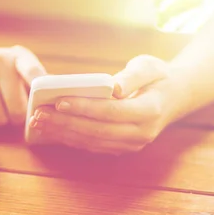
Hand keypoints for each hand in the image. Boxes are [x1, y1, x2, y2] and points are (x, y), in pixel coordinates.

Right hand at [0, 45, 46, 125]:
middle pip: (18, 109)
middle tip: (15, 111)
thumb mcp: (16, 67)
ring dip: (1, 120)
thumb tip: (60, 99)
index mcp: (16, 56)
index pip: (33, 72)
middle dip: (18, 116)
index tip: (48, 102)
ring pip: (1, 119)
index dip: (42, 89)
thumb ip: (35, 81)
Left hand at [28, 55, 183, 154]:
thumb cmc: (157, 76)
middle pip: (97, 130)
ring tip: (38, 122)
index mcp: (150, 110)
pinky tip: (51, 130)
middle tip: (38, 114)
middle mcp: (142, 133)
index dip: (84, 107)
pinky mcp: (122, 148)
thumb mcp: (149, 66)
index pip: (112, 111)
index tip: (59, 101)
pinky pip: (93, 146)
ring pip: (92, 141)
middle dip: (64, 122)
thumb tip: (114, 88)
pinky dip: (70, 139)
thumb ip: (132, 75)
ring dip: (62, 133)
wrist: (175, 97)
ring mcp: (132, 144)